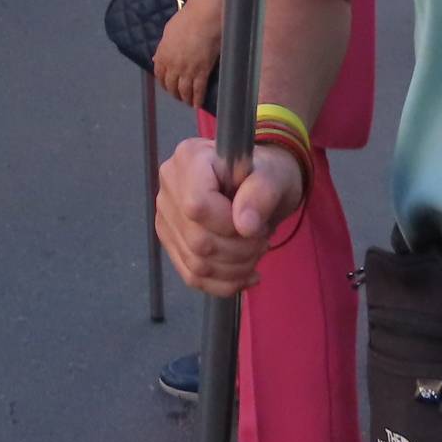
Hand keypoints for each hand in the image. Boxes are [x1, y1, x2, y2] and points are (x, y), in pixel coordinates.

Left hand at [153, 0, 222, 107]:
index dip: (163, 83)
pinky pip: (198, 90)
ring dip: (185, 98)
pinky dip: (197, 99)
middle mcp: (172, 65)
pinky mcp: (201, 72)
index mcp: (162, 54)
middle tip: (178, 96)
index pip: (159, 74)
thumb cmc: (187, 19)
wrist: (204, 17)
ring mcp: (187, 70)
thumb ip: (162, 48)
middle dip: (174, 93)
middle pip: (171, 85)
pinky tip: (198, 104)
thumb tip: (156, 59)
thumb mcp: (168, 32)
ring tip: (188, 102)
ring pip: (184, 90)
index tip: (167, 86)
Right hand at [155, 137, 306, 296]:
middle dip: (240, 251)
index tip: (253, 224)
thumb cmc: (266, 174)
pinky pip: (192, 276)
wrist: (258, 184)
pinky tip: (246, 273)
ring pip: (196, 263)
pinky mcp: (171, 240)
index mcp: (189, 158)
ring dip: (235, 269)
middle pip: (197, 240)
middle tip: (262, 240)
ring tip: (255, 252)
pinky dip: (225, 283)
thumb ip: (261, 194)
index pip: (196, 205)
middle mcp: (169, 185)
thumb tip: (245, 227)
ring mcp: (166, 215)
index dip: (228, 225)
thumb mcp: (274, 176)